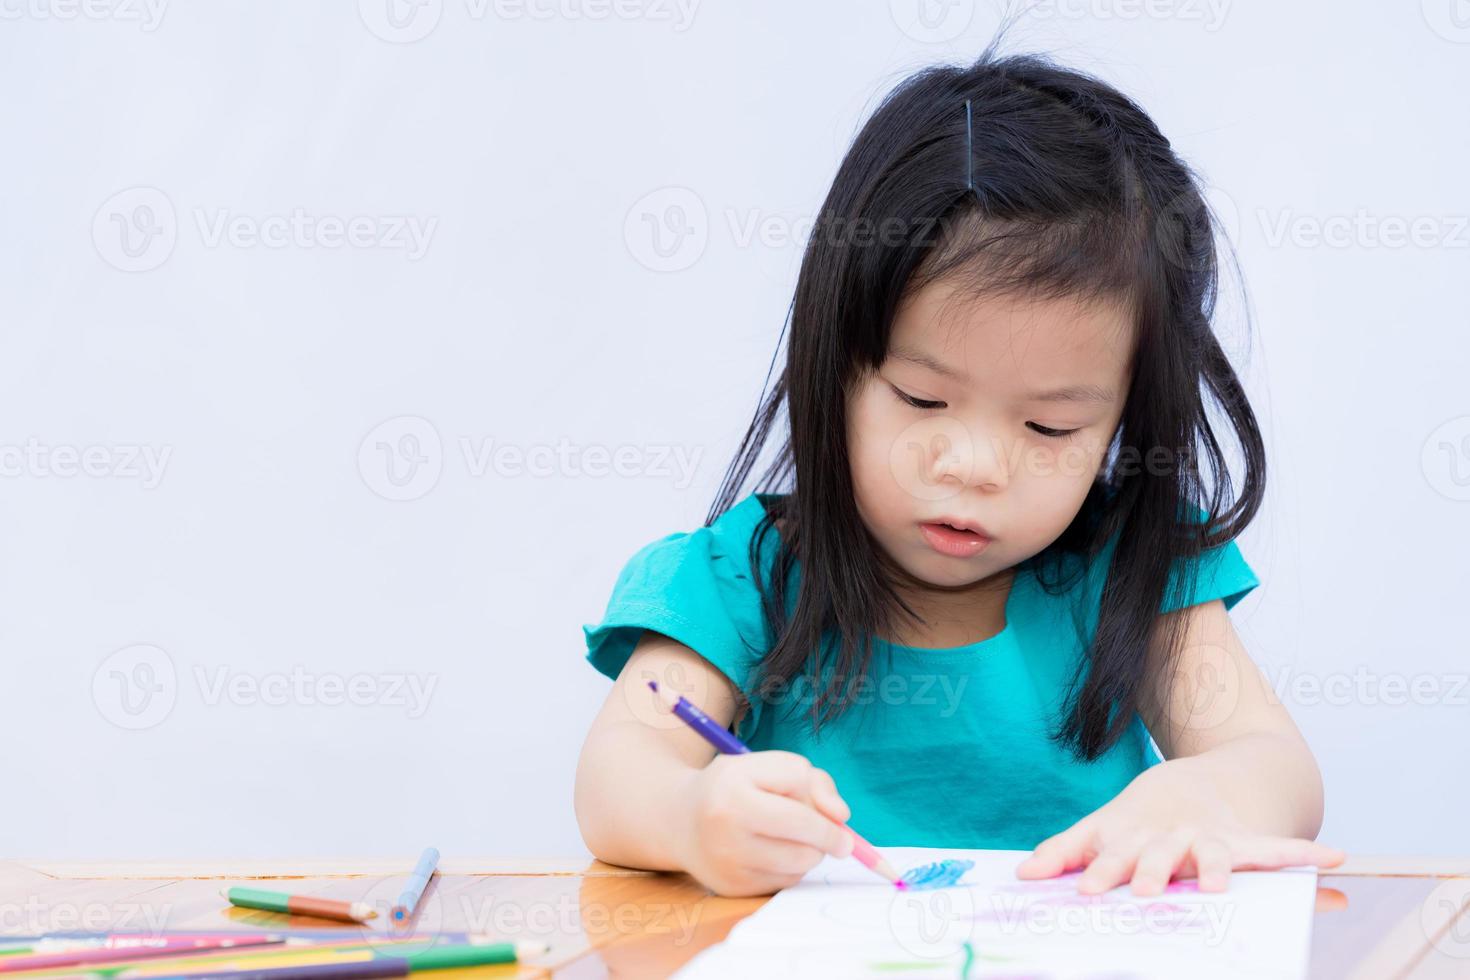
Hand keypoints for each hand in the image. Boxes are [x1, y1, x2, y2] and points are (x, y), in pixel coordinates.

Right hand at [675, 750, 854, 896]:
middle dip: (831, 835)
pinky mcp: (734, 886)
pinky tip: (775, 855)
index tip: (814, 798)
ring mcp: (728, 859)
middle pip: (805, 832)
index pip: (800, 785)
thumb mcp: (767, 767)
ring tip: (796, 840)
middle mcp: (727, 824)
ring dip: (812, 852)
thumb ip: (814, 781)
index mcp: (734, 785)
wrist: (680, 821)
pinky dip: (792, 868)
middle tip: (841, 839)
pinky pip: (786, 881)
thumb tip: (842, 818)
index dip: (815, 793)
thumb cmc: (735, 788)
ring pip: (801, 861)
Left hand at [1015, 760, 1345, 895]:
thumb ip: (1062, 851)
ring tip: (1218, 887)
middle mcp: (1171, 838)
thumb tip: (1020, 875)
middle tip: (1144, 892)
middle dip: (1152, 873)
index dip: (1100, 870)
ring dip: (1217, 870)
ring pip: (1214, 856)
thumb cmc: (1141, 820)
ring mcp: (1209, 841)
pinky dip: (1306, 856)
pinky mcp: (1244, 845)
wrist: (1196, 784)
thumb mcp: (1101, 828)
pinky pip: (1277, 851)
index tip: (1087, 890)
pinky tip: (1337, 861)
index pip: (1113, 854)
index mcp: (1134, 837)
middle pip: (1160, 856)